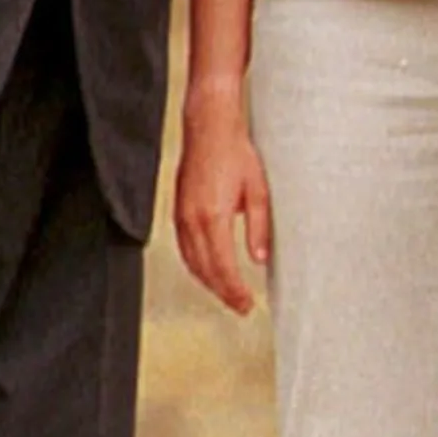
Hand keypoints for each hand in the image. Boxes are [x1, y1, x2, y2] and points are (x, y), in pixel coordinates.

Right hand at [173, 88, 273, 313]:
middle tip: (241, 307)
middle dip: (223, 293)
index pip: (223, 267)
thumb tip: (259, 259)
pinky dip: (196, 267)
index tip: (247, 304)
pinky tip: (207, 273)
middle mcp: (193, 220)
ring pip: (192, 263)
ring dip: (209, 283)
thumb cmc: (236, 153)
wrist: (209, 129)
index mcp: (214, 216)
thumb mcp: (259, 191)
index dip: (235, 291)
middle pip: (205, 271)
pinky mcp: (177, 211)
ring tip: (228, 295)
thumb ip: (260, 228)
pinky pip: (184, 249)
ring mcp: (181, 216)